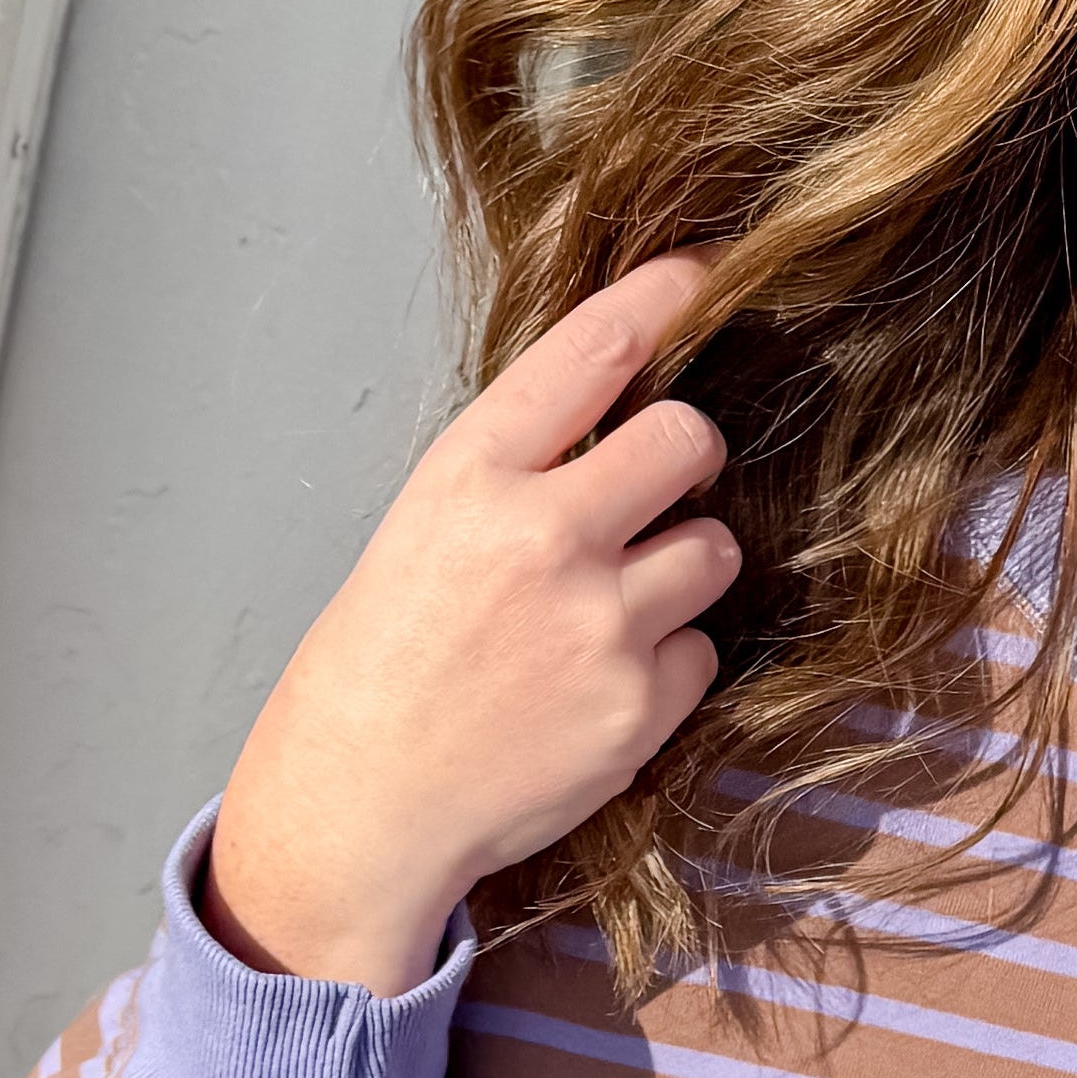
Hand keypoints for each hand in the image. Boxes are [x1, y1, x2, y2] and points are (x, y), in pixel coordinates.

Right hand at [202, 262, 736, 989]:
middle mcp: (542, 537)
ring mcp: (599, 624)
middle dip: (688, 453)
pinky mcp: (638, 706)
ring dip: (683, 565)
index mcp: (472, 477)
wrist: (363, 807)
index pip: (592, 350)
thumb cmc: (381, 664)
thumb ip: (520, 471)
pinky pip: (701, 650)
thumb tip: (620, 414)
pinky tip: (596, 686)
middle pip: (687, 438)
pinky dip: (667, 663)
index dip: (662, 294)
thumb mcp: (425, 529)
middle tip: (663, 483)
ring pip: (713, 548)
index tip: (705, 270)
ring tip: (610, 607)